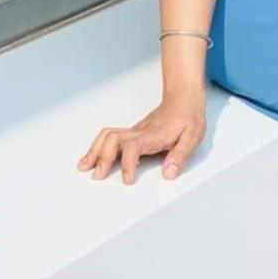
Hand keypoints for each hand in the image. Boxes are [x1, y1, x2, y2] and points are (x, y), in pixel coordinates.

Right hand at [76, 93, 206, 184]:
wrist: (184, 98)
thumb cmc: (189, 117)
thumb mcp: (193, 136)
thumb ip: (181, 155)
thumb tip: (168, 174)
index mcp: (154, 135)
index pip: (133, 146)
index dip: (127, 163)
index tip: (127, 180)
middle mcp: (140, 132)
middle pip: (113, 139)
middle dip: (103, 157)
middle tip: (97, 176)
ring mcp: (134, 131)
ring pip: (108, 136)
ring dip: (95, 150)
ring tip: (84, 166)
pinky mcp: (132, 132)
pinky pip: (110, 137)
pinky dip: (98, 147)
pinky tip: (92, 158)